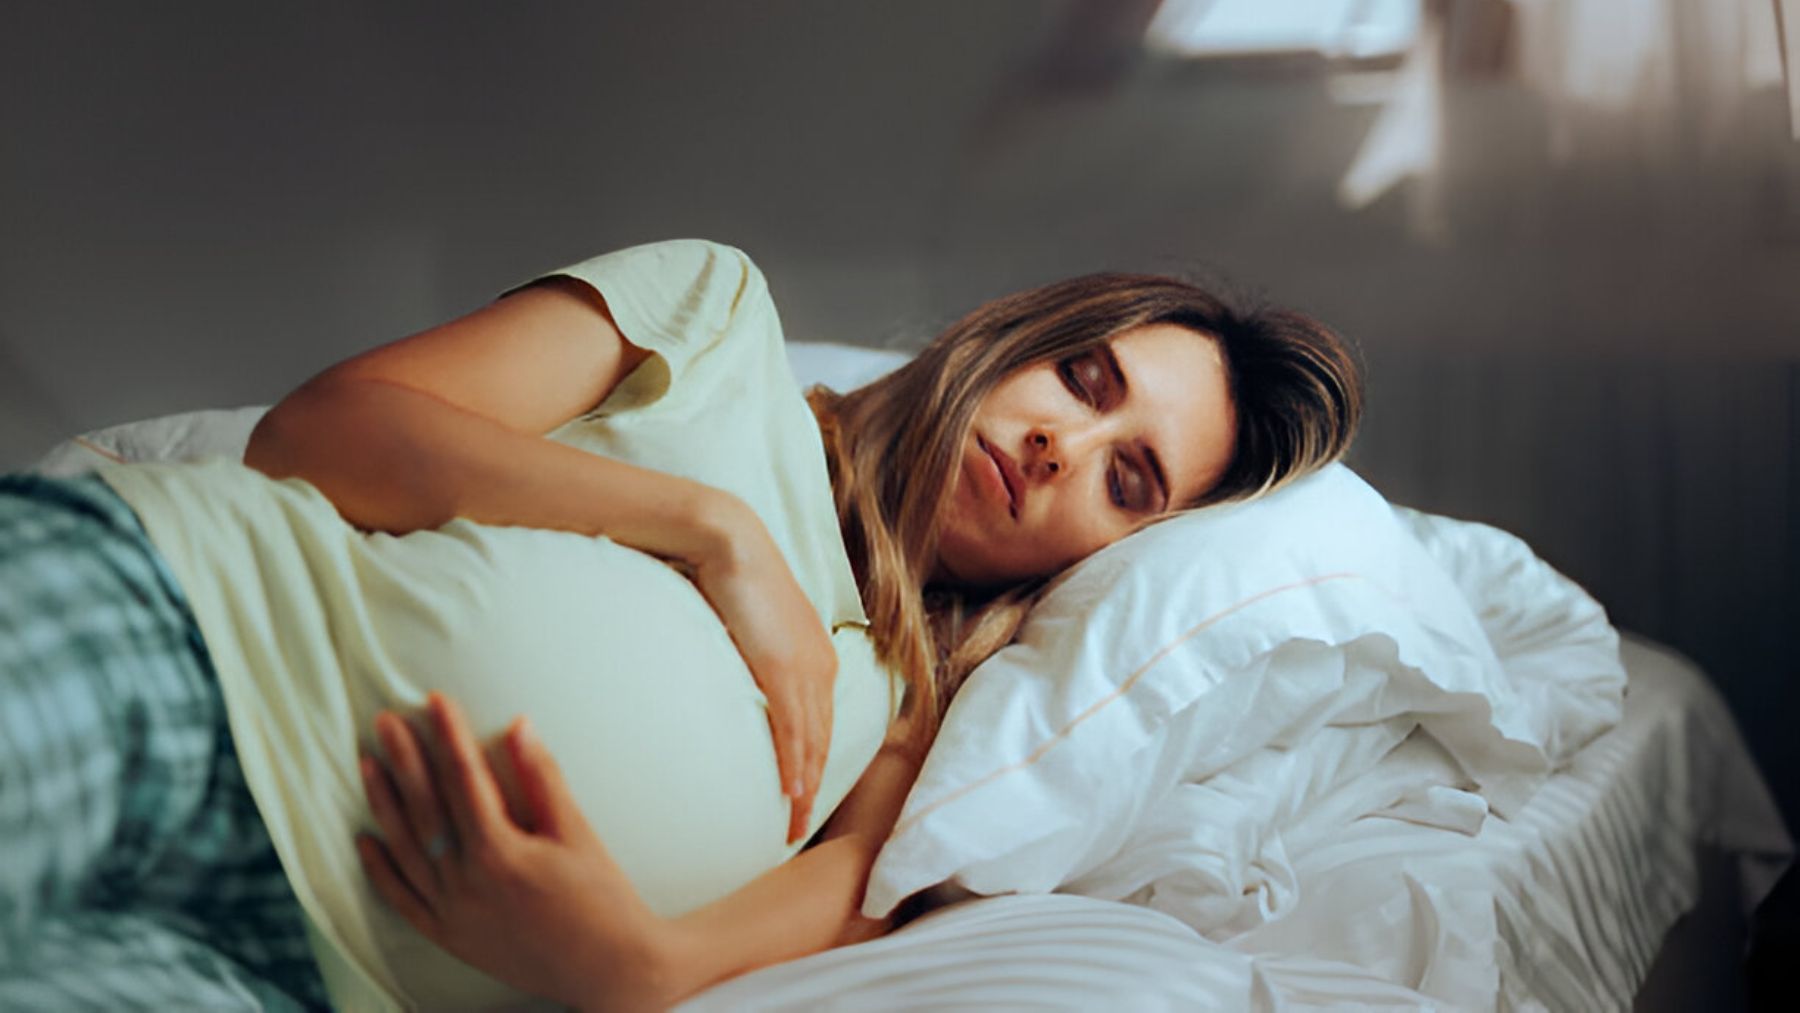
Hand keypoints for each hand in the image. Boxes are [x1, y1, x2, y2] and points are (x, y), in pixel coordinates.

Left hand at [357, 693, 689, 1011]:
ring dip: (385, 803)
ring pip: (406, 848)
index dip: (447, 734)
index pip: (463, 778)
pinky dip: (382, 870)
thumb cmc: (602, 898)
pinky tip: (367, 840)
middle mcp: (467, 882)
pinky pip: (404, 900)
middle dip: (405, 758)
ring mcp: (454, 911)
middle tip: (386, 720)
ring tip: (368, 764)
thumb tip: (518, 727)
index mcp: (500, 851)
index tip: (434, 700)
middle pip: (426, 807)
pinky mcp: (451, 936)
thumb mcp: (577, 832)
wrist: (611, 968)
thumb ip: (542, 778)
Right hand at [691, 498, 836, 844]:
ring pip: (812, 741)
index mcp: (816, 654)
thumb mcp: (750, 626)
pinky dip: (794, 762)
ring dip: (804, 785)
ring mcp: (805, 667)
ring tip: (794, 823)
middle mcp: (821, 663)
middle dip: (814, 786)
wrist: (727, 540)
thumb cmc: (730, 576)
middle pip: (823, 739)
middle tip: (798, 825)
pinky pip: (792, 728)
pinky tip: (792, 790)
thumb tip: (737, 684)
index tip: (802, 794)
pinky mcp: (783, 667)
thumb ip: (752, 656)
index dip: (813, 760)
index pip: (821, 721)